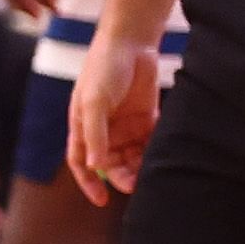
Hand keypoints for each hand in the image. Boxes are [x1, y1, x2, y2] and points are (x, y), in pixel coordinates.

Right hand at [71, 28, 161, 203]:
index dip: (88, 183)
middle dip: (121, 177)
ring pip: (132, 157)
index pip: (81, 163)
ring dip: (140, 168)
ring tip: (152, 174)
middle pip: (110, 164)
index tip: (101, 200)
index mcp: (83, 127)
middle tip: (135, 187)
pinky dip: (155, 152)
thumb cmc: (102, 69)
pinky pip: (150, 143)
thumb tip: (95, 166)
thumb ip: (94, 134)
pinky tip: (163, 157)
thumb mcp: (94, 101)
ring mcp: (125, 125)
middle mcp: (103, 130)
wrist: (130, 42)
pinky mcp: (146, 118)